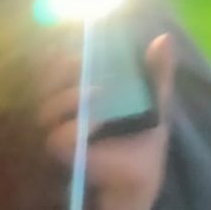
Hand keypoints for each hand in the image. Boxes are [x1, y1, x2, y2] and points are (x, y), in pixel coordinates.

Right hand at [38, 32, 173, 209]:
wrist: (145, 171)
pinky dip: (75, 128)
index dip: (63, 54)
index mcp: (82, 88)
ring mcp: (62, 131)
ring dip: (67, 97)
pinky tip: (96, 121)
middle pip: (46, 83)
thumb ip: (157, 70)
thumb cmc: (144, 131)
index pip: (59, 65)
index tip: (83, 46)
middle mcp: (65, 108)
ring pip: (47, 109)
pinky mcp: (66, 154)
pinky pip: (58, 138)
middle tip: (82, 64)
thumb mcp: (155, 97)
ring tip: (96, 92)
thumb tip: (164, 38)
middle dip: (61, 71)